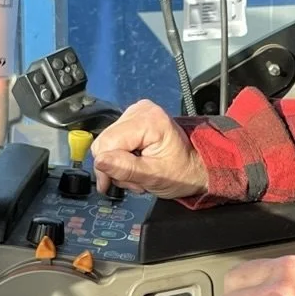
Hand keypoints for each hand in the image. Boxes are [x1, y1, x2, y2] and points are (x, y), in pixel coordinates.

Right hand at [90, 100, 208, 197]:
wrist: (195, 167)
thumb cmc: (181, 173)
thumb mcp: (154, 176)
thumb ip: (126, 169)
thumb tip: (100, 162)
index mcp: (148, 120)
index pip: (108, 143)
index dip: (104, 167)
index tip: (111, 185)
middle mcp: (140, 110)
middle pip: (105, 142)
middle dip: (114, 166)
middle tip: (133, 180)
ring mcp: (136, 112)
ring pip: (107, 143)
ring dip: (118, 164)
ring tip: (137, 174)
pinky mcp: (132, 119)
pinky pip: (114, 140)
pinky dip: (121, 156)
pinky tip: (135, 163)